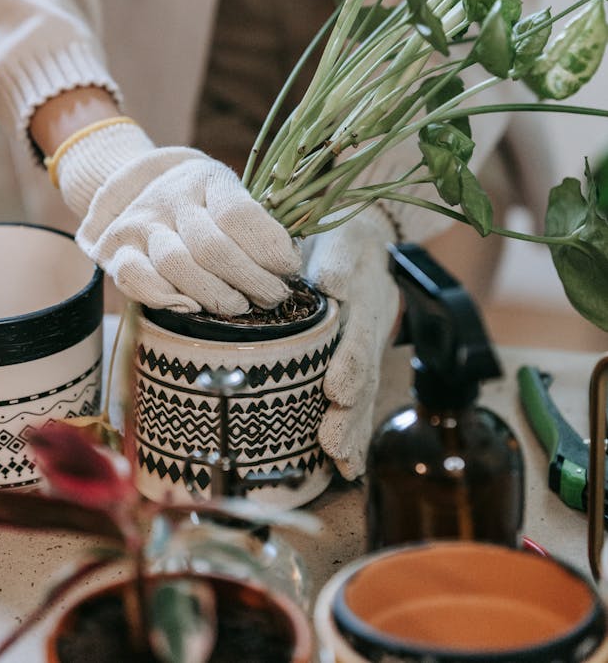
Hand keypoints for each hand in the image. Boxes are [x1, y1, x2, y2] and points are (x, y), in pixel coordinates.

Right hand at [55, 120, 299, 313]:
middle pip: (212, 247)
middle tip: (274, 296)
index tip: (290, 267)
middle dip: (251, 280)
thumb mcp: (228, 193)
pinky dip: (164, 297)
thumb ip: (253, 221)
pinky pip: (134, 276)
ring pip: (176, 264)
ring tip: (240, 306)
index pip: (239, 214)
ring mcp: (141, 223)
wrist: (136, 180)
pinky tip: (190, 307)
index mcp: (207, 178)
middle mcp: (171, 198)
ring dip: (215, 294)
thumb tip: (287, 263)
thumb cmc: (201, 199)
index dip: (270, 247)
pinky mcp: (114, 248)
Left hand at [304, 206, 400, 479]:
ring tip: (339, 458)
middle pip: (364, 370)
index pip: (359, 329)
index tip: (336, 389)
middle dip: (349, 408)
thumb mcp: (340, 234)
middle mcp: (371, 323)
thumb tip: (331, 283)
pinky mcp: (366, 361)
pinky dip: (357, 436)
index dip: (350, 361)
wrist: (369, 234)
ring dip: (353, 428)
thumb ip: (338, 258)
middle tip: (332, 437)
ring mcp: (371, 344)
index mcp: (363, 291)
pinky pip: (364, 401)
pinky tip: (347, 468)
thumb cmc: (341, 234)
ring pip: (366, 392)